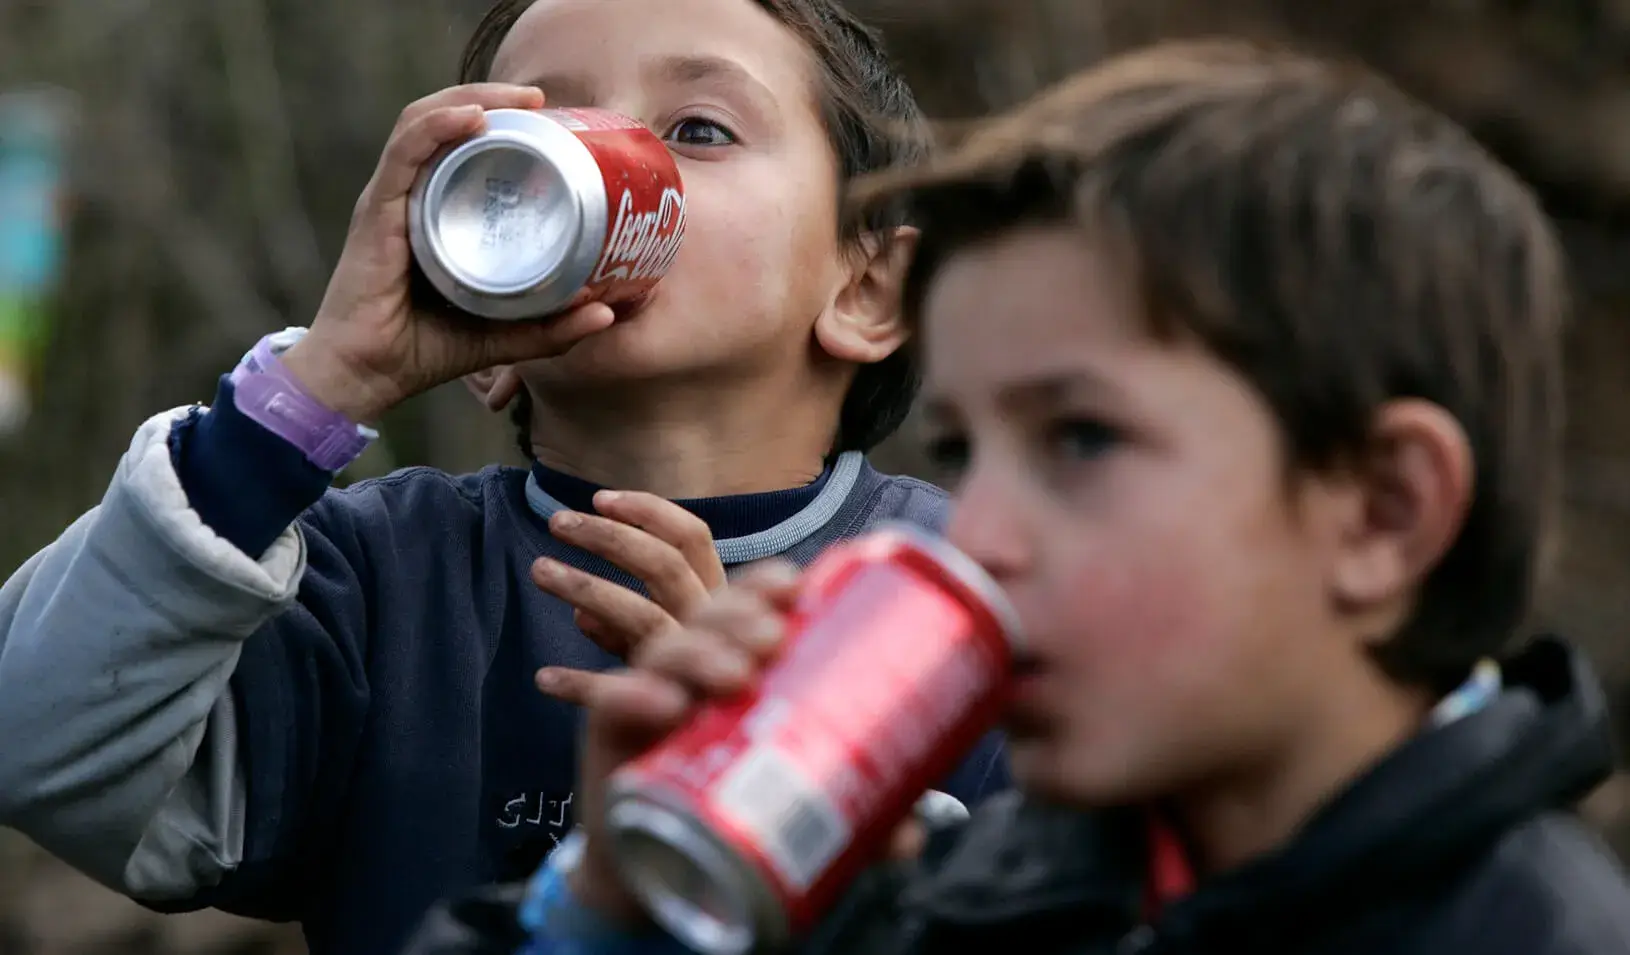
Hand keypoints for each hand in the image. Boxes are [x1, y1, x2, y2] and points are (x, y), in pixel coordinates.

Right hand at [279, 84, 616, 421]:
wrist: (364, 378)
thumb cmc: (422, 351)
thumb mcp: (502, 336)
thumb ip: (550, 327)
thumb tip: (607, 314)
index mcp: (434, 213)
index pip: (462, 148)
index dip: (503, 124)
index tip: (552, 122)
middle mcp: (410, 196)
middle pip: (446, 122)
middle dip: (493, 99)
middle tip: (542, 101)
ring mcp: (390, 200)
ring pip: (425, 123)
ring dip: (472, 99)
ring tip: (518, 100)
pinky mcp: (376, 212)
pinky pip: (405, 152)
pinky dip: (438, 127)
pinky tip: (472, 117)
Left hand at [530, 491, 726, 703]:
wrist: (713, 775)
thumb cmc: (690, 698)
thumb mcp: (664, 657)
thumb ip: (630, 633)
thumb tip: (582, 617)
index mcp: (718, 602)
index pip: (693, 539)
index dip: (650, 512)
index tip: (601, 498)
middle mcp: (712, 627)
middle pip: (663, 564)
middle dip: (607, 536)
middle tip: (557, 522)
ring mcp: (693, 664)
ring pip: (640, 613)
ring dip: (584, 587)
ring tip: (538, 569)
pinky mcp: (669, 708)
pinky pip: (617, 691)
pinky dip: (579, 684)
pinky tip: (545, 680)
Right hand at [562, 562, 938, 924]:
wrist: (654, 879)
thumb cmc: (730, 821)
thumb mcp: (799, 811)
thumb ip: (855, 819)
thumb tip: (913, 835)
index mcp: (737, 671)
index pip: (748, 607)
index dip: (766, 587)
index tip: (797, 589)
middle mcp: (691, 673)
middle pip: (708, 617)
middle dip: (740, 616)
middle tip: (773, 640)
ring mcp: (647, 698)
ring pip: (665, 651)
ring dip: (697, 652)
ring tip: (733, 676)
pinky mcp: (606, 735)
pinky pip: (610, 703)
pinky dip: (633, 696)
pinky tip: (665, 707)